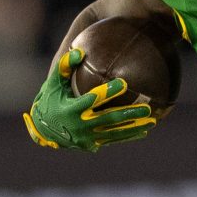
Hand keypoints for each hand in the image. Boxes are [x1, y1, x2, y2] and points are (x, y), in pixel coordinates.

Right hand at [23, 48, 154, 151]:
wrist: (43, 130)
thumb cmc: (52, 100)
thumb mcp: (54, 83)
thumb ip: (65, 66)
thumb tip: (80, 51)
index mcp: (70, 109)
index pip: (92, 100)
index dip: (108, 92)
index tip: (124, 83)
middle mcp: (79, 126)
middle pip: (108, 119)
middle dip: (129, 114)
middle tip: (147, 108)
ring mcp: (86, 137)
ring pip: (114, 133)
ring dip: (134, 127)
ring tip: (153, 120)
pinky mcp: (91, 144)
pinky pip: (113, 140)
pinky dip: (128, 136)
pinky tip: (144, 131)